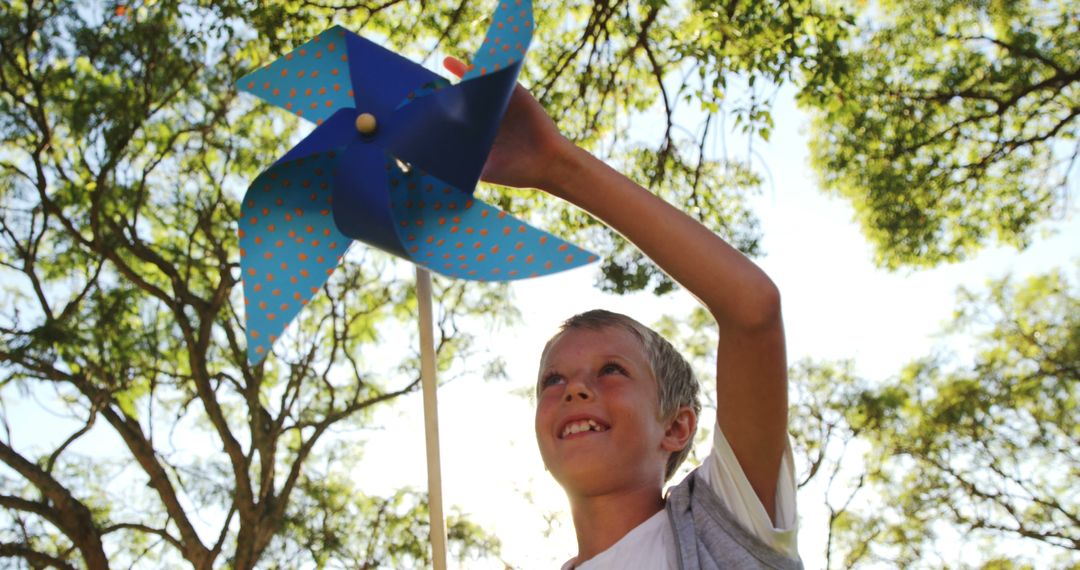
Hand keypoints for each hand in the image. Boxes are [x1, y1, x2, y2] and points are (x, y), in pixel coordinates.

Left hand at [443, 56, 570, 192]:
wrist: (548, 164)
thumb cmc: (518, 172)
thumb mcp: (485, 170)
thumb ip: (464, 165)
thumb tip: (436, 169)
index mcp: (483, 132)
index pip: (460, 117)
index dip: (446, 110)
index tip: (426, 105)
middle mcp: (492, 116)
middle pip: (469, 97)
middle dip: (453, 89)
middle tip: (433, 82)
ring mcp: (504, 104)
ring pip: (483, 85)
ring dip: (468, 73)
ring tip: (448, 63)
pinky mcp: (517, 94)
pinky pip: (502, 77)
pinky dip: (491, 68)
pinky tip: (477, 62)